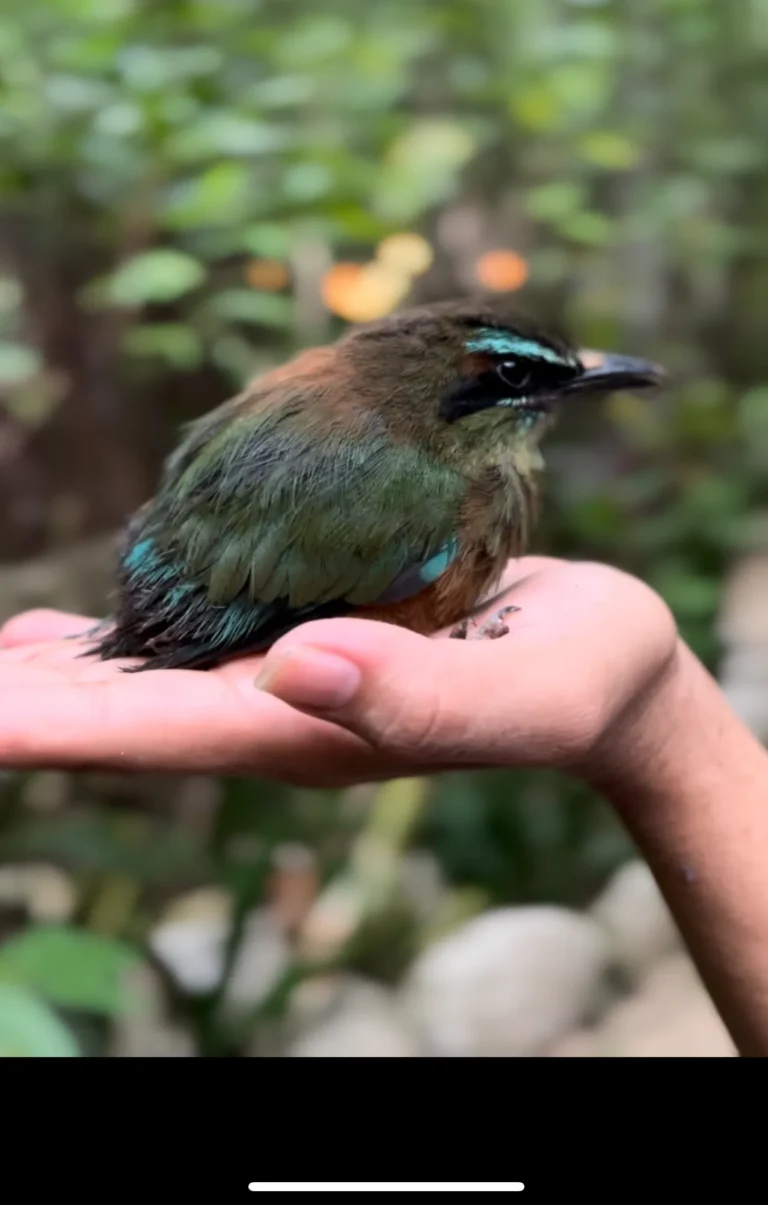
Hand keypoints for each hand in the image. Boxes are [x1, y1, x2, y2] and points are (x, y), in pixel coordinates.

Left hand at [0, 557, 677, 786]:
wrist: (603, 660)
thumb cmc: (579, 682)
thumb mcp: (523, 694)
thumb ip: (422, 696)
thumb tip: (292, 666)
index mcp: (318, 733)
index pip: (159, 735)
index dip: (56, 728)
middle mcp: (288, 708)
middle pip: (135, 713)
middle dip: (36, 703)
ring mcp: (299, 674)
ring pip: (160, 676)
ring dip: (70, 672)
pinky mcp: (320, 630)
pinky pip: (209, 628)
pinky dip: (138, 627)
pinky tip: (88, 625)